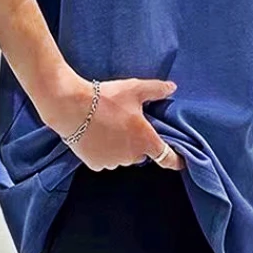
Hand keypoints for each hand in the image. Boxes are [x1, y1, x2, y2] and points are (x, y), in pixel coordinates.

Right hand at [40, 73, 183, 171]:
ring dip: (120, 146)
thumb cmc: (106, 98)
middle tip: (127, 122)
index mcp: (146, 140)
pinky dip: (104, 150)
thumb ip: (156, 90)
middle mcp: (132, 156)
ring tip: (108, 125)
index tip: (181, 161)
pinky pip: (105, 160)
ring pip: (122, 156)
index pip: (168, 158)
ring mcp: (113, 162)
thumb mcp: (135, 89)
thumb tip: (172, 88)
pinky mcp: (96, 165)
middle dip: (137, 141)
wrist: (71, 106)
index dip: (176, 160)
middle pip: (141, 152)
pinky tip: (96, 134)